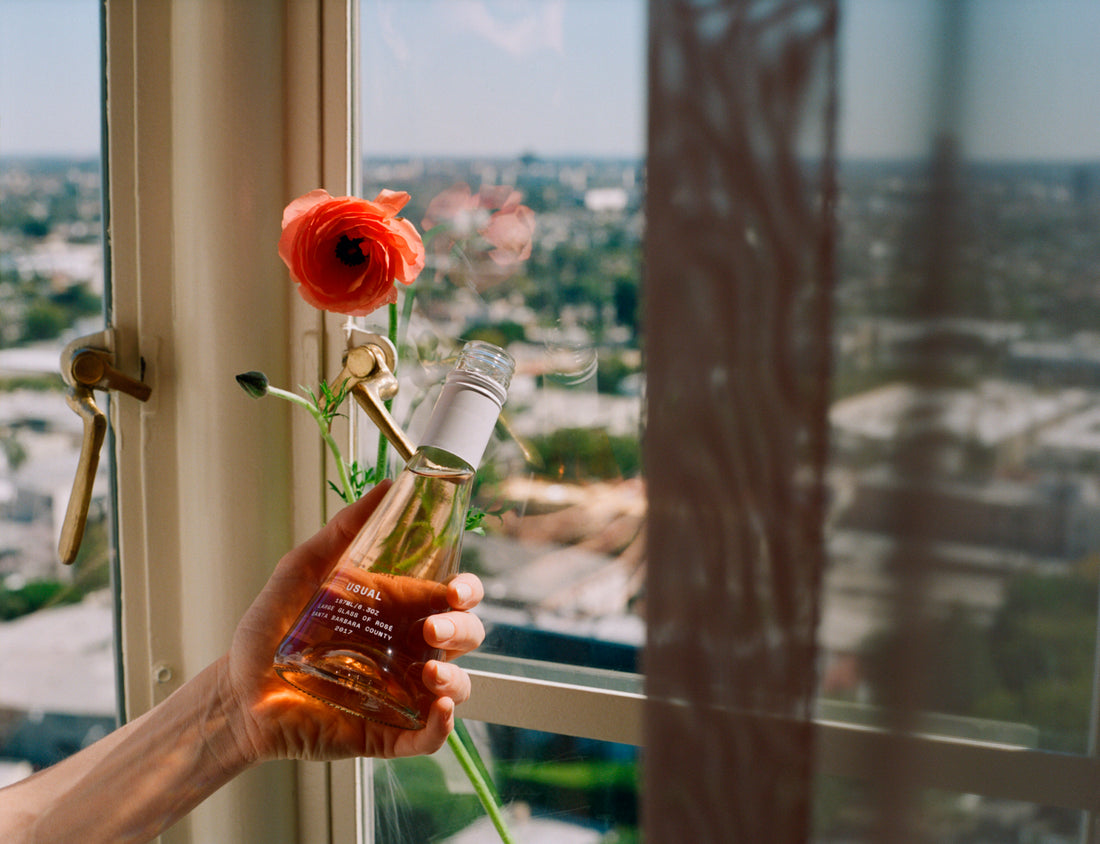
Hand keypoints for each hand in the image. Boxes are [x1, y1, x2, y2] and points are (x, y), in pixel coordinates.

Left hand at [220, 481, 485, 763]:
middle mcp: (407, 650)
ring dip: (455, 678)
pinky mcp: (386, 732)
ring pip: (457, 685)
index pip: (452, 597)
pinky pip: (430, 735)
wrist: (236, 690)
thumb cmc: (269, 630)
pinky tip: (438, 709)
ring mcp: (400, 692)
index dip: (466, 591)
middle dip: (461, 629)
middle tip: (432, 628)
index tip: (456, 589)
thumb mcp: (303, 568)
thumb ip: (344, 529)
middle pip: (465, 636)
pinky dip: (443, 725)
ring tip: (430, 673)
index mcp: (397, 611)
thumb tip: (387, 486)